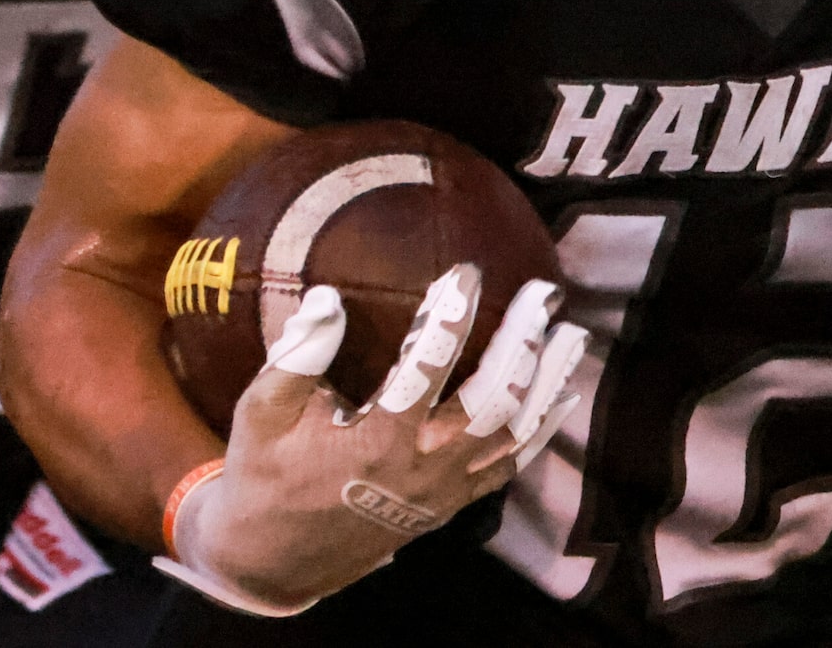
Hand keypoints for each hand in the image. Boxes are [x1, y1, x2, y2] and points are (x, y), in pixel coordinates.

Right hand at [160, 264, 589, 616]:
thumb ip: (297, 356)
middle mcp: (422, 466)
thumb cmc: (265, 476)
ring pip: (512, 432)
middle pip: (492, 398)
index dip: (450, 315)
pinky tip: (562, 395)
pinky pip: (508, 466)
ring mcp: (443, 490)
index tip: (467, 270)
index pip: (426, 367)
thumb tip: (326, 296)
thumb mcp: (261, 413)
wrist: (276, 561)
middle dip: (522, 341)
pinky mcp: (450, 504)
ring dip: (546, 381)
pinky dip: (540, 430)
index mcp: (376, 440)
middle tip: (543, 292)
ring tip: (570, 332)